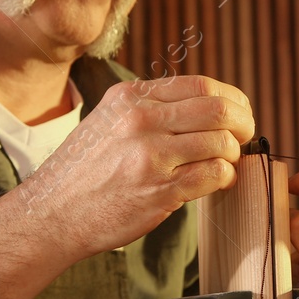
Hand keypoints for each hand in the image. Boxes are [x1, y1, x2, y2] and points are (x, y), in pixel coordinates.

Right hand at [22, 75, 254, 257]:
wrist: (53, 213)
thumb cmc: (83, 171)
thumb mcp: (108, 120)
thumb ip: (148, 109)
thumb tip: (202, 106)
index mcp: (131, 98)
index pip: (201, 84)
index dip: (232, 98)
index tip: (238, 113)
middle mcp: (141, 120)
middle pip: (219, 109)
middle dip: (244, 124)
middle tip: (245, 137)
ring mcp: (151, 155)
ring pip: (222, 142)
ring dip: (233, 155)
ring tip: (225, 164)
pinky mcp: (159, 190)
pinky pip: (214, 175)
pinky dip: (225, 178)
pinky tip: (217, 183)